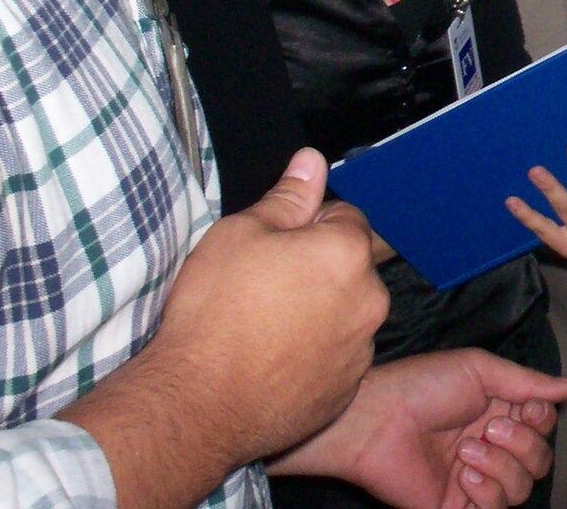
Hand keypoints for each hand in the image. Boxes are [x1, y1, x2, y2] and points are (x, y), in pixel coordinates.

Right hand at [58, 150, 390, 506]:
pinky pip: (336, 358)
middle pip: (349, 268)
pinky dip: (313, 355)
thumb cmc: (214, 313)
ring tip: (264, 327)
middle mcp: (368, 300)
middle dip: (317, 270)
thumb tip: (311, 161)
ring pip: (345, 314)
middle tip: (264, 286)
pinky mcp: (345, 390)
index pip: (344, 217)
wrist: (198, 403)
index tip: (275, 244)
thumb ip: (286, 197)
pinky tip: (272, 360)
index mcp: (347, 252)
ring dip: (319, 313)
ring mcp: (360, 349)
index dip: (307, 225)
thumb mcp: (239, 234)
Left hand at [274, 349, 566, 508]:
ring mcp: (475, 480)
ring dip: (501, 467)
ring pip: (522, 489)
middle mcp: (491, 448)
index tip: (528, 408)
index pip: (543, 427)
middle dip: (523, 444)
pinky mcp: (457, 507)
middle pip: (541, 461)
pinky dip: (489, 493)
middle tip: (489, 427)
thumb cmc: (423, 386)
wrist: (377, 420)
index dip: (543, 421)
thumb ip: (528, 382)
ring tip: (467, 451)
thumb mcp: (480, 370)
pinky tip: (466, 475)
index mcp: (499, 413)